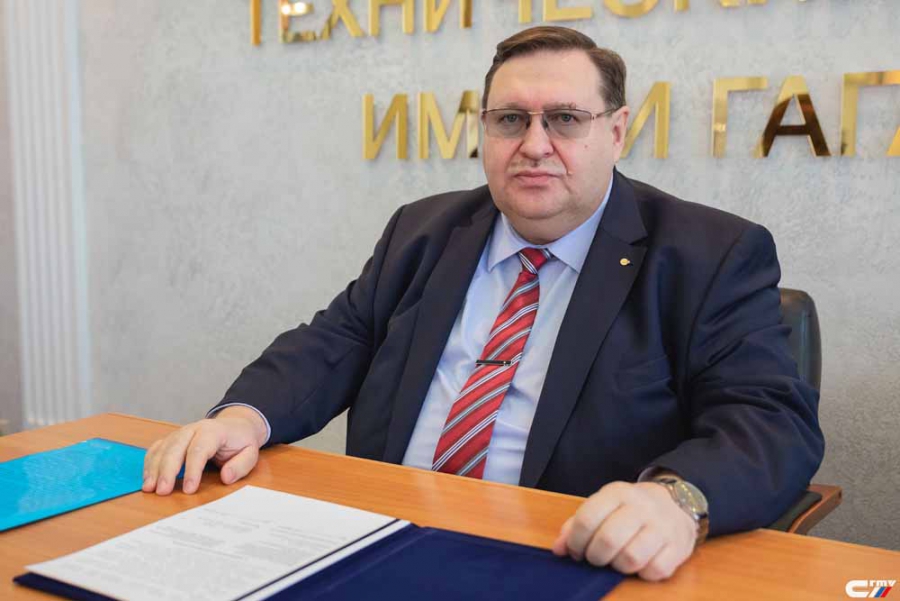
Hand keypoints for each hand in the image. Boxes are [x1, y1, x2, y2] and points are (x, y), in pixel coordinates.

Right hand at [142, 406, 267, 495]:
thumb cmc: (241, 441)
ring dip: (154, 468)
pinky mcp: (173, 439)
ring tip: (149, 488)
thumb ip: (241, 465)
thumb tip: (226, 477)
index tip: (189, 489)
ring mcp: (181, 433)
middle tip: (162, 491)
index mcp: (214, 431)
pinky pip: (157, 448)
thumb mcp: (251, 453)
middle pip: (176, 447)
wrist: (235, 426)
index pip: (200, 449)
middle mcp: (194, 429)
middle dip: (167, 470)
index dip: (193, 470)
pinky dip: (150, 463)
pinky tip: (148, 478)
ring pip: (163, 447)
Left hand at [551, 481, 696, 580]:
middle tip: (596, 559)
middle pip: (608, 540)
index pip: (587, 519)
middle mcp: (641, 506)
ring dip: (618, 567)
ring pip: (631, 557)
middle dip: (595, 557)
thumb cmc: (630, 510)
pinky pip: (655, 570)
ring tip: (617, 561)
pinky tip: (640, 565)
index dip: (575, 542)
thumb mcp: (603, 507)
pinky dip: (643, 573)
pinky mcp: (679, 546)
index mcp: (617, 493)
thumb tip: (559, 549)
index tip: (576, 551)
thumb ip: (577, 525)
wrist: (676, 504)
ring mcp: (663, 526)